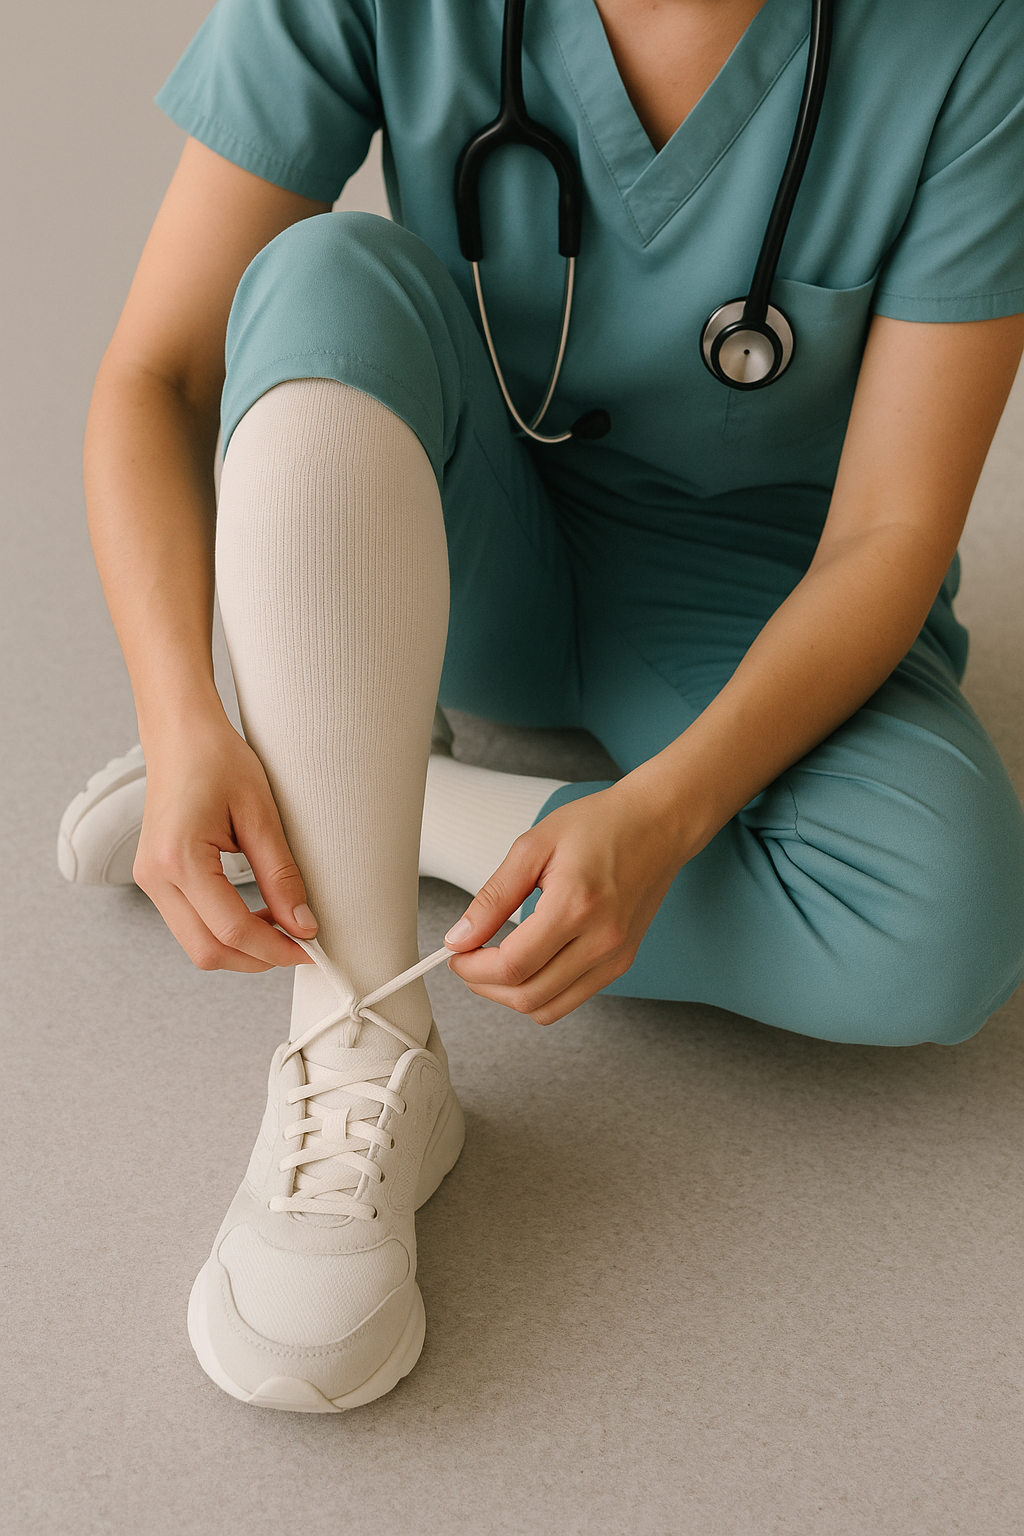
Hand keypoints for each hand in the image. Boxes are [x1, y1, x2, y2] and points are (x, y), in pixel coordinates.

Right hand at [133, 711, 316, 972]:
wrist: (179, 733)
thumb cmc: (216, 759)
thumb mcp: (260, 814)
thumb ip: (280, 875)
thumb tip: (302, 925)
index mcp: (178, 859)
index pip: (231, 929)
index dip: (275, 948)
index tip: (310, 948)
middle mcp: (155, 877)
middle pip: (207, 951)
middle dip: (257, 958)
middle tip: (300, 946)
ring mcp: (149, 880)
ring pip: (197, 945)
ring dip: (241, 947)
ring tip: (282, 928)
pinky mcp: (155, 879)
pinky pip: (190, 924)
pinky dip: (224, 931)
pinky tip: (256, 915)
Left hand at [443, 776, 686, 1023]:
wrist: (658, 824)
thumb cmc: (602, 825)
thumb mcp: (533, 846)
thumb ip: (494, 897)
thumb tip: (461, 936)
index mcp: (575, 906)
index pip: (512, 965)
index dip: (472, 968)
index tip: (456, 954)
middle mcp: (601, 939)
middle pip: (528, 996)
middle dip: (485, 986)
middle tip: (468, 960)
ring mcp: (615, 956)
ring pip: (548, 1008)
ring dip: (510, 995)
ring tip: (494, 965)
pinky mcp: (621, 962)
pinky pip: (571, 999)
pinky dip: (540, 992)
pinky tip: (528, 963)